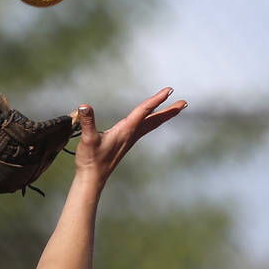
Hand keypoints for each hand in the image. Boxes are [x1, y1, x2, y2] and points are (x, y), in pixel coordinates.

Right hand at [72, 88, 186, 189]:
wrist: (92, 178)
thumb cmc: (90, 160)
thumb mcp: (88, 139)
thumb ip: (87, 122)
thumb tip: (84, 106)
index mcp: (126, 130)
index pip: (144, 111)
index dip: (156, 99)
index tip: (169, 90)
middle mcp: (131, 134)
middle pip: (155, 120)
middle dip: (169, 111)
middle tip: (185, 103)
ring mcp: (130, 139)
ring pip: (151, 124)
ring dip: (164, 115)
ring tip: (175, 109)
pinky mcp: (126, 142)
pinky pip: (144, 128)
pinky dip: (152, 121)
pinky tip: (151, 120)